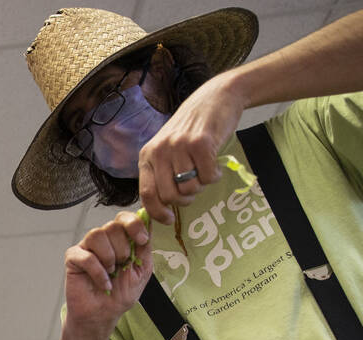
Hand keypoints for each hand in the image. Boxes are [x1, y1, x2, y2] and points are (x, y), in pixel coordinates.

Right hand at [64, 211, 151, 321]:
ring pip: (97, 234)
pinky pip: (86, 256)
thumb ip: (145, 247)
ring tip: (111, 272)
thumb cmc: (120, 294)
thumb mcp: (142, 270)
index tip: (142, 240)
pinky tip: (104, 284)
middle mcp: (103, 239)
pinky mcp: (73, 259)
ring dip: (109, 257)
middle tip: (122, 265)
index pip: (124, 218)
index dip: (134, 224)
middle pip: (112, 225)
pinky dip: (98, 272)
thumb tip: (149, 220)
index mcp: (119, 239)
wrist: (103, 315)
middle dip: (123, 248)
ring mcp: (87, 247)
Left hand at [138, 72, 247, 224]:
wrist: (216, 97)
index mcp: (147, 156)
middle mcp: (159, 151)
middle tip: (193, 190)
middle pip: (169, 196)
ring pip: (189, 189)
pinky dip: (214, 176)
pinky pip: (208, 177)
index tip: (169, 219)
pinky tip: (214, 165)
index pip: (146, 194)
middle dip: (184, 200)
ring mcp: (179, 146)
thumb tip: (160, 208)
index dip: (157, 213)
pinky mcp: (200, 143)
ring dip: (201, 186)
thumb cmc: (192, 129)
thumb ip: (161, 174)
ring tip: (203, 171)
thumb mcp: (167, 149)